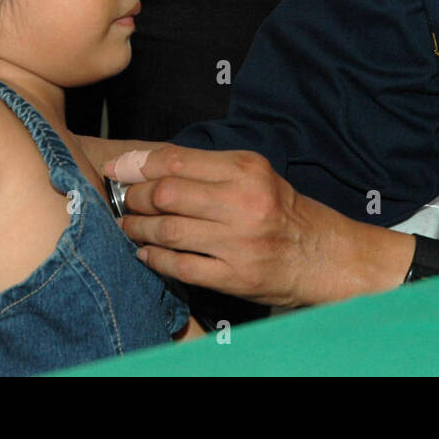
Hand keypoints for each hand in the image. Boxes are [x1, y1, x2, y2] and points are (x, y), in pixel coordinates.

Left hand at [104, 142, 361, 307]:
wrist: (322, 255)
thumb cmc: (281, 210)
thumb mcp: (253, 174)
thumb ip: (206, 168)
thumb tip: (145, 164)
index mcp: (247, 170)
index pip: (176, 161)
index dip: (137, 165)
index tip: (116, 169)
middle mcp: (244, 203)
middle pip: (167, 195)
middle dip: (134, 198)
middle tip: (123, 201)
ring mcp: (239, 242)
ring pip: (168, 231)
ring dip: (137, 228)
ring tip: (126, 226)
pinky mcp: (235, 276)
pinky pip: (181, 266)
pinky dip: (155, 258)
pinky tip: (146, 253)